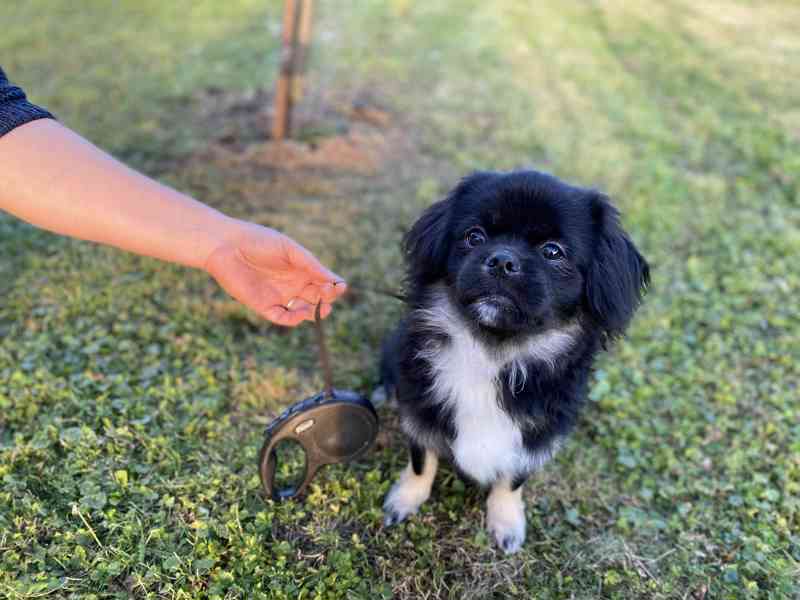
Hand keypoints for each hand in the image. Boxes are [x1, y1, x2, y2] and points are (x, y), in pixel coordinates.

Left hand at [204, 219, 346, 325]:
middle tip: (328, 293)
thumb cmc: (257, 240)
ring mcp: (280, 297)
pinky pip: (283, 318)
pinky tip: (301, 312)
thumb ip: (311, 264)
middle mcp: (293, 285)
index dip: (334, 286)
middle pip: (318, 298)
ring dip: (315, 311)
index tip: (339, 286)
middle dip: (327, 298)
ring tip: (321, 307)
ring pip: (304, 311)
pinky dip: (295, 319)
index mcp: (301, 269)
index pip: (324, 282)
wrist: (225, 245)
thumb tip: (335, 280)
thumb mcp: (289, 249)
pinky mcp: (264, 307)